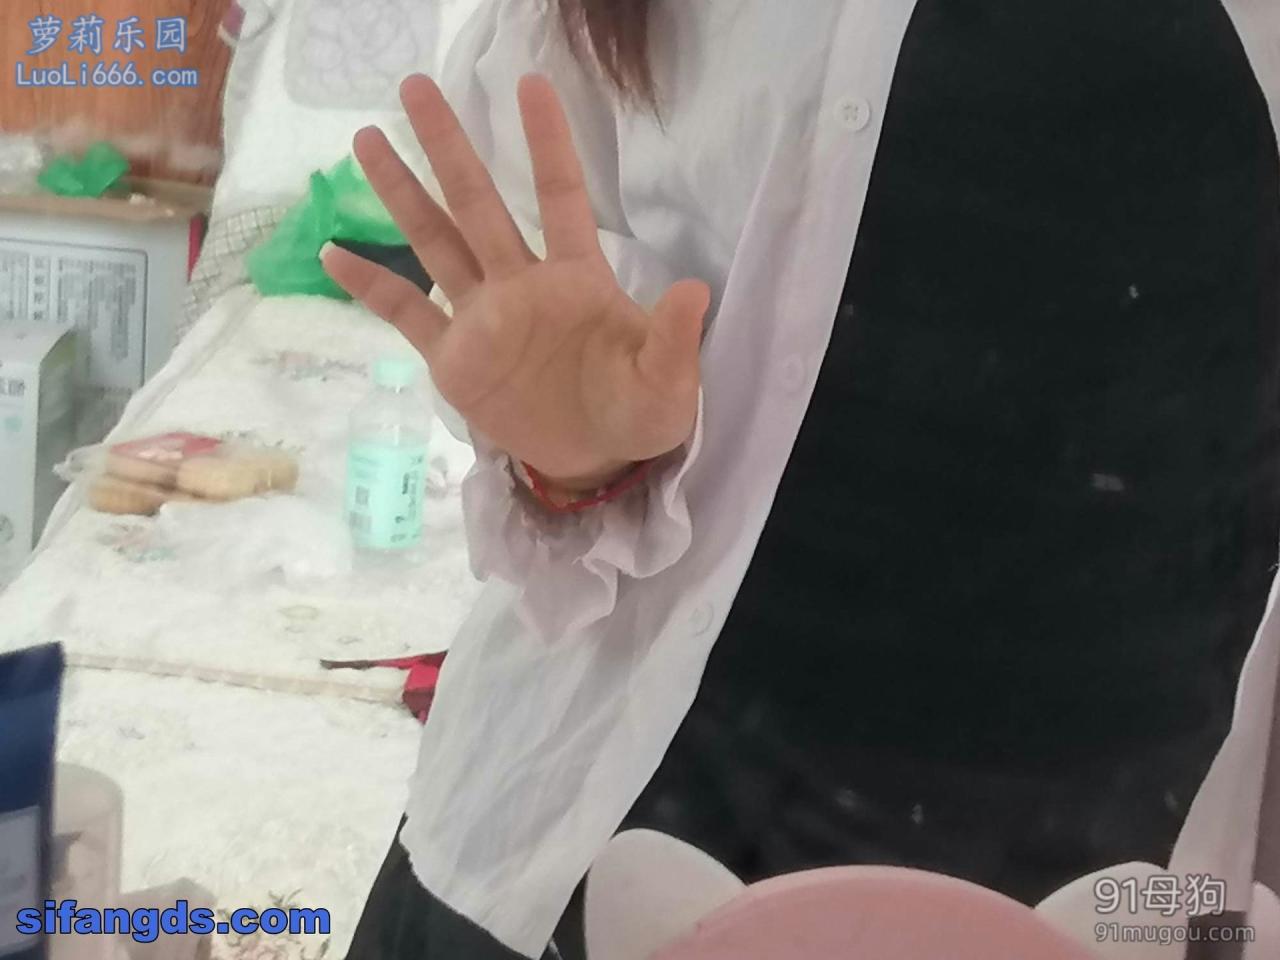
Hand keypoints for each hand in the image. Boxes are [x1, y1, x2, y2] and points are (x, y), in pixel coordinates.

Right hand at [324, 73, 709, 489]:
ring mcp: (482, 317)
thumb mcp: (667, 384)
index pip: (561, 196)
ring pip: (435, 241)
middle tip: (417, 86)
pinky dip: (372, 286)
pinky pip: (406, 313)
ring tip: (367, 139)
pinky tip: (334, 253)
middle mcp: (521, 282)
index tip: (530, 84)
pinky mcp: (454, 359)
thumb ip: (671, 338)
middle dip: (449, 146)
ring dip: (402, 194)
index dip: (548, 143)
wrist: (596, 461)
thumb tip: (695, 290)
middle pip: (478, 202)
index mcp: (575, 278)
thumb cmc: (637, 412)